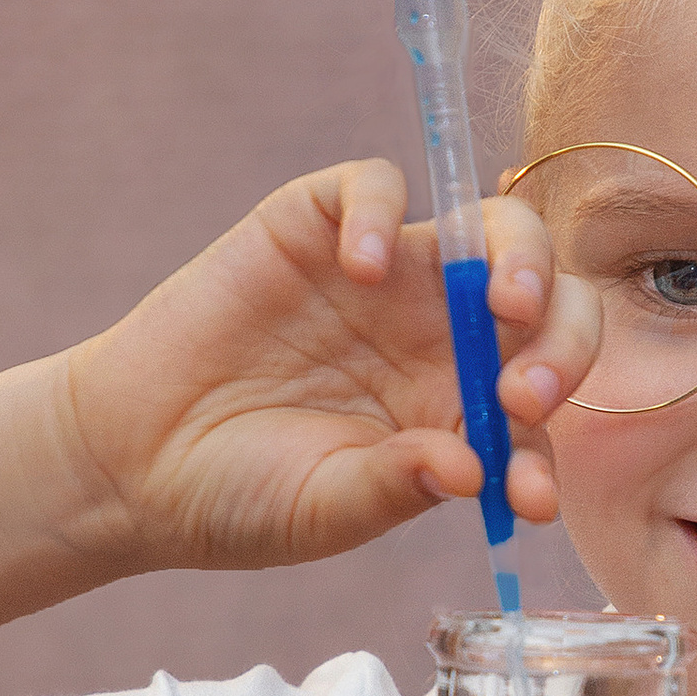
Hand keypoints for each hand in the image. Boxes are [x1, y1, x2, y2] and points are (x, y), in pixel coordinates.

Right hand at [48, 160, 600, 575]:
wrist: (131, 461)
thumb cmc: (238, 496)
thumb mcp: (324, 509)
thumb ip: (397, 487)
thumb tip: (474, 469)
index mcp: (460, 406)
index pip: (541, 402)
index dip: (550, 447)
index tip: (527, 495)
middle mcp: (441, 334)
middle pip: (548, 302)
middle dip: (566, 342)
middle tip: (522, 393)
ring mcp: (389, 277)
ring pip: (493, 228)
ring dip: (520, 259)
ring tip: (502, 307)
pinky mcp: (319, 227)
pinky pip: (376, 186)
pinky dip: (383, 211)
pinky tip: (360, 267)